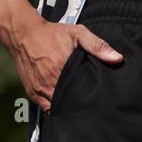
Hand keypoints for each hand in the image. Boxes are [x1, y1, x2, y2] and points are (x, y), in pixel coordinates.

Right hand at [8, 15, 123, 111]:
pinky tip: (64, 104)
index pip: (80, 95)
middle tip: (91, 106)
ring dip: (67, 109)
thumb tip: (118, 59)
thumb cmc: (53, 33)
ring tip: (79, 107)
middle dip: (79, 107)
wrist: (24, 34)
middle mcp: (48, 83)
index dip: (89, 100)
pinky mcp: (31, 92)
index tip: (98, 101)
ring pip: (56, 109)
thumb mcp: (78, 33)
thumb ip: (98, 46)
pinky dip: (54, 108)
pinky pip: (45, 108)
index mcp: (61, 69)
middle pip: (68, 104)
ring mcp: (38, 90)